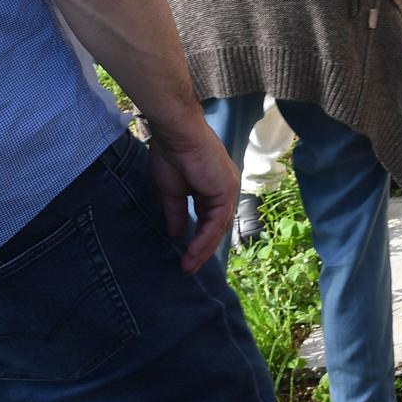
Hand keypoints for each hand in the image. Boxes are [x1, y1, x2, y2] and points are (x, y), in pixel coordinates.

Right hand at [147, 120, 241, 272]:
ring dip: (203, 249)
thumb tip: (176, 234)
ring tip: (189, 265)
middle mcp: (225, 189)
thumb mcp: (172, 191)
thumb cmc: (172, 155)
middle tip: (189, 266)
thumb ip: (177, 213)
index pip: (210, 218)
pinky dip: (205, 239)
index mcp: (213, 186)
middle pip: (217, 226)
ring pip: (218, 227)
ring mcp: (228, 189)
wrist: (177, 135)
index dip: (200, 237)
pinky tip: (192, 251)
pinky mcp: (226, 191)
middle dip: (203, 249)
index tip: (186, 254)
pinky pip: (216, 222)